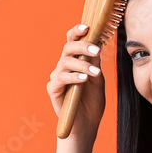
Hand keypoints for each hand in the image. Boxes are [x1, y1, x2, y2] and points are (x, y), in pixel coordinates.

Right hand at [47, 23, 106, 141]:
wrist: (87, 125)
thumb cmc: (92, 103)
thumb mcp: (98, 80)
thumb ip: (96, 63)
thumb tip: (97, 45)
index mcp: (74, 61)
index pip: (72, 41)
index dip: (77, 31)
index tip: (88, 27)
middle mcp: (63, 67)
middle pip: (68, 48)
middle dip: (82, 46)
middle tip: (97, 50)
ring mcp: (57, 77)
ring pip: (65, 62)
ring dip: (82, 64)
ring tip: (95, 72)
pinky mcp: (53, 90)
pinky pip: (61, 79)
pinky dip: (73, 77)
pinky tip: (84, 79)